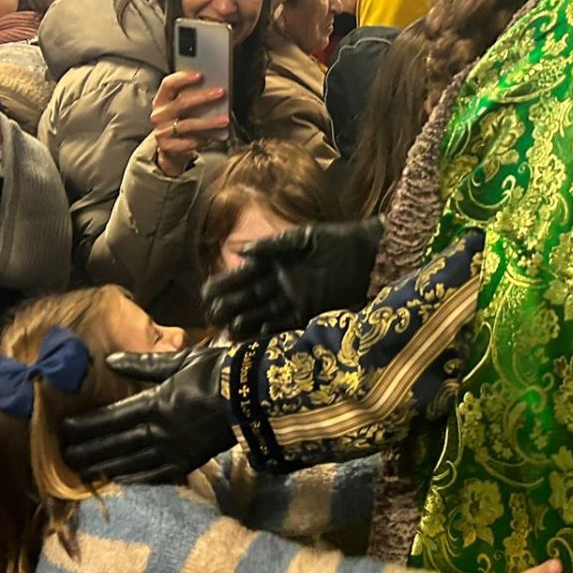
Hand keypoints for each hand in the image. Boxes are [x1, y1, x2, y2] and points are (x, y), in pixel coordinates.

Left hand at [60, 345, 235, 481]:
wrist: (252, 396)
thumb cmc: (217, 372)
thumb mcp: (180, 361)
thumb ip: (143, 364)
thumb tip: (110, 360)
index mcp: (156, 403)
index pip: (112, 418)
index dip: (87, 425)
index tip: (65, 430)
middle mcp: (160, 431)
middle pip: (116, 444)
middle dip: (88, 450)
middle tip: (63, 456)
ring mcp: (174, 450)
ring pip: (131, 462)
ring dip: (105, 466)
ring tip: (82, 471)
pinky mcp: (188, 462)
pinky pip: (156, 474)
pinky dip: (135, 479)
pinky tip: (119, 481)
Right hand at [149, 70, 228, 176]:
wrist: (171, 148)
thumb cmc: (181, 121)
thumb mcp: (181, 108)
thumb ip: (192, 97)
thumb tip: (215, 86)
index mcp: (161, 100)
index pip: (168, 84)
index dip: (183, 78)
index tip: (201, 74)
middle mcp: (159, 114)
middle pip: (181, 103)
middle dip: (203, 97)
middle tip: (221, 92)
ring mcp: (161, 131)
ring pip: (188, 124)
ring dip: (208, 122)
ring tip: (225, 119)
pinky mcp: (168, 146)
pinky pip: (189, 142)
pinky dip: (202, 139)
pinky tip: (213, 137)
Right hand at [200, 218, 387, 338]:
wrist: (366, 254)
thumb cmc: (335, 240)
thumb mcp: (303, 237)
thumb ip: (274, 245)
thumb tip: (240, 251)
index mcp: (274, 262)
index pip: (243, 275)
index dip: (224, 284)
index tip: (207, 294)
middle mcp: (279, 283)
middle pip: (248, 297)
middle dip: (230, 307)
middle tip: (212, 316)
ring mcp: (293, 298)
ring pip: (262, 313)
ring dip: (246, 322)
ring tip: (228, 330)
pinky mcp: (309, 311)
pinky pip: (285, 323)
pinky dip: (271, 330)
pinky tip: (256, 335)